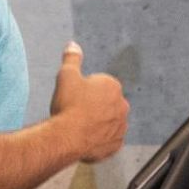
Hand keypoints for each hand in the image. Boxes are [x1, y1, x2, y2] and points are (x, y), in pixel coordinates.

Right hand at [52, 41, 127, 162]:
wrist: (67, 136)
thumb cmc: (68, 105)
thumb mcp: (66, 75)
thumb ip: (72, 58)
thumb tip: (73, 45)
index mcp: (113, 86)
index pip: (99, 85)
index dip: (84, 90)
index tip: (74, 98)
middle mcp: (122, 105)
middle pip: (105, 103)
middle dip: (94, 106)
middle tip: (76, 111)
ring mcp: (121, 126)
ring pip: (108, 121)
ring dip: (98, 122)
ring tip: (80, 126)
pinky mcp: (116, 144)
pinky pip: (108, 139)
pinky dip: (99, 138)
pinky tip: (86, 137)